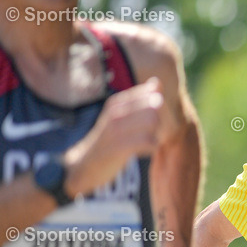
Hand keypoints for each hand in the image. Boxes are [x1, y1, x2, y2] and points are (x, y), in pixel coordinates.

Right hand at [63, 78, 163, 196]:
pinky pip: (148, 141)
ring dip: (158, 133)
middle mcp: (115, 111)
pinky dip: (153, 146)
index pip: (151, 92)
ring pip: (153, 121)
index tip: (155, 121)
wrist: (83, 165)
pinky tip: (146, 151)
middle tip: (156, 133)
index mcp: (117, 102)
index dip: (161, 107)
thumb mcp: (121, 116)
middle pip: (155, 106)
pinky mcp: (119, 147)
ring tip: (150, 142)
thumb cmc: (108, 140)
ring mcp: (115, 129)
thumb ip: (140, 100)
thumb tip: (157, 81)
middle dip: (163, 121)